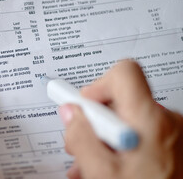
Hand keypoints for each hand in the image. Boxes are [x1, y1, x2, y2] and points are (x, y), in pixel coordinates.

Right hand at [59, 60, 182, 178]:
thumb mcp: (101, 173)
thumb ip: (80, 137)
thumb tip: (70, 112)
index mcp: (150, 121)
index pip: (124, 73)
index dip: (98, 86)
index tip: (83, 107)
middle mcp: (167, 121)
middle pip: (121, 99)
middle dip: (96, 120)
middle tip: (83, 144)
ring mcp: (173, 133)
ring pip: (129, 120)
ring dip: (106, 137)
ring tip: (93, 163)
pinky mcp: (173, 144)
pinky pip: (141, 133)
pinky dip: (122, 145)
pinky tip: (110, 167)